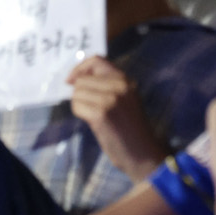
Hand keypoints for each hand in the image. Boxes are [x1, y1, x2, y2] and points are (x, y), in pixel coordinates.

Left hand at [67, 56, 161, 180]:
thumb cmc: (131, 128)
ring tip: (92, 115)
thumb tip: (78, 78)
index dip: (80, 68)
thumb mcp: (124, 98)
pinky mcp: (101, 114)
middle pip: (82, 79)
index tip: (71, 80)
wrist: (144, 154)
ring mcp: (110, 99)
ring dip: (78, 104)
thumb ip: (107, 85)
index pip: (96, 60)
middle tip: (87, 107)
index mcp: (125, 80)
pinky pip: (77, 106)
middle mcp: (119, 85)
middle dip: (78, 92)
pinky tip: (90, 121)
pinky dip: (79, 112)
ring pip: (77, 92)